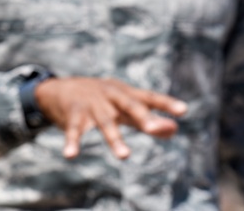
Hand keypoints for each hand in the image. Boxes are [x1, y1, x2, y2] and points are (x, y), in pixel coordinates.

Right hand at [33, 76, 186, 159]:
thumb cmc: (101, 99)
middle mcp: (111, 96)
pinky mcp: (74, 114)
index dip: (166, 103)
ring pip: (105, 122)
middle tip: (154, 129)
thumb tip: (174, 130)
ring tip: (124, 156)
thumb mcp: (125, 107)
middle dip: (142, 116)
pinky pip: (74, 130)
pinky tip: (70, 155)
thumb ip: (148, 120)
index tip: (183, 111)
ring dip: (114, 139)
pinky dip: (72, 142)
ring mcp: (92, 105)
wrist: (60, 88)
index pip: (149, 97)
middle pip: (129, 105)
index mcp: (126, 93)